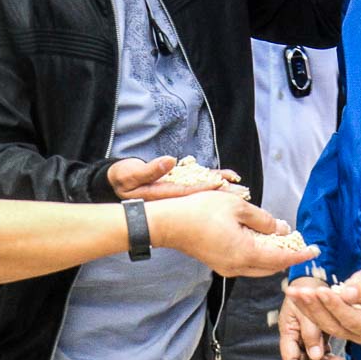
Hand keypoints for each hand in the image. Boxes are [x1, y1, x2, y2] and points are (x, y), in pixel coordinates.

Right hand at [108, 156, 240, 200]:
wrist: (117, 183)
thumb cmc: (122, 177)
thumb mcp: (131, 173)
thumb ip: (149, 169)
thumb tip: (169, 161)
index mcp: (163, 195)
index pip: (189, 193)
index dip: (206, 188)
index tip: (222, 183)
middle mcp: (173, 198)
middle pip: (202, 197)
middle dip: (222, 195)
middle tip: (243, 193)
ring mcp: (177, 194)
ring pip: (204, 192)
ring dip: (222, 190)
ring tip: (241, 187)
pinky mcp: (179, 187)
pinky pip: (200, 185)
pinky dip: (213, 181)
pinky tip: (228, 178)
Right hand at [146, 192, 316, 277]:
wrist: (169, 223)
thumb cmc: (200, 211)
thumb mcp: (237, 207)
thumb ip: (262, 220)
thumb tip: (279, 229)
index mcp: (245, 254)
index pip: (282, 259)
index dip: (300, 254)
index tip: (316, 251)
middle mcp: (238, 267)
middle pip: (272, 267)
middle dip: (288, 256)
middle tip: (300, 243)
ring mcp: (226, 268)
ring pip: (259, 267)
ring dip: (273, 256)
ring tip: (282, 240)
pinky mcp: (218, 264)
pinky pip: (246, 264)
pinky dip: (259, 255)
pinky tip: (261, 241)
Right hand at [278, 278, 346, 359]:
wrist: (312, 279)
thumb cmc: (305, 290)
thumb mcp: (306, 310)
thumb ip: (311, 332)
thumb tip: (316, 356)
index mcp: (288, 332)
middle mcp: (295, 338)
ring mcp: (305, 338)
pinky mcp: (315, 336)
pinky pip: (321, 353)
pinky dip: (329, 358)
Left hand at [283, 263, 360, 343]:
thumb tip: (347, 294)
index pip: (352, 319)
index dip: (335, 305)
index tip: (320, 291)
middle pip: (334, 324)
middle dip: (315, 307)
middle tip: (300, 291)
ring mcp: (352, 332)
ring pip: (325, 323)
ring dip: (307, 307)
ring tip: (293, 292)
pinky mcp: (342, 324)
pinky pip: (324, 318)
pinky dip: (310, 306)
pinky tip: (298, 295)